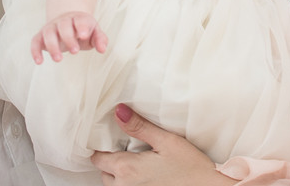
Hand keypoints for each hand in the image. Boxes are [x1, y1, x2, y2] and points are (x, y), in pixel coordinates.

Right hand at [30, 11, 107, 62]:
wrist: (68, 21)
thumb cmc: (83, 30)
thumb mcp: (94, 33)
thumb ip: (100, 39)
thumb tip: (102, 49)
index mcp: (79, 18)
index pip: (80, 20)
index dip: (82, 27)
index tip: (84, 35)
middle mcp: (63, 21)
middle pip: (64, 26)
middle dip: (68, 38)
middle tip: (75, 51)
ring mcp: (51, 27)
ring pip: (48, 33)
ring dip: (52, 45)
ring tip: (59, 59)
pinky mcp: (41, 36)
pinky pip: (35, 41)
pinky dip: (35, 50)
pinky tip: (39, 61)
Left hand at [91, 104, 235, 184]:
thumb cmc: (191, 169)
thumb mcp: (167, 141)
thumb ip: (140, 127)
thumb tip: (118, 111)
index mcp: (127, 170)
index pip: (98, 158)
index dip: (102, 146)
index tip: (112, 137)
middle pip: (104, 172)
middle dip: (111, 160)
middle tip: (129, 148)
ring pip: (113, 185)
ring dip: (119, 174)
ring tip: (139, 162)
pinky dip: (130, 183)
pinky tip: (147, 175)